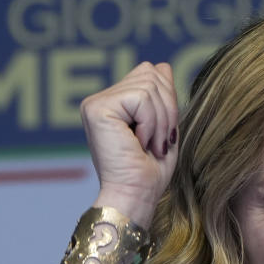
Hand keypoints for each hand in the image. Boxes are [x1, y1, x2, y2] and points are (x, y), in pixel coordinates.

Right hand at [80, 61, 178, 226]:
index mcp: (114, 104)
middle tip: (159, 143)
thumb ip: (162, 97)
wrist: (135, 197)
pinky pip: (141, 97)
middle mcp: (100, 100)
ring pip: (148, 85)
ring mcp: (96, 103)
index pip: (151, 74)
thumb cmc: (150, 172)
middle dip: (167, 109)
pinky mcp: (96, 108)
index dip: (167, 101)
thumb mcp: (163, 128)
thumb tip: (163, 66)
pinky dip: (151, 123)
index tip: (162, 138)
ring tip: (150, 146)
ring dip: (161, 121)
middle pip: (151, 73)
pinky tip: (140, 144)